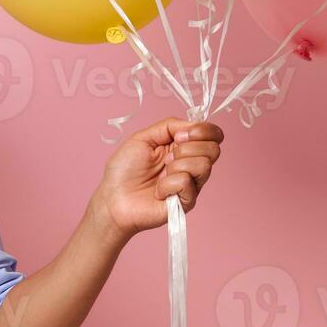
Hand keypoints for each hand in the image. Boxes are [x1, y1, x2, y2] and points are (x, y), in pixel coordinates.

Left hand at [90, 117, 224, 237]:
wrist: (113, 198)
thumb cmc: (124, 171)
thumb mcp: (143, 138)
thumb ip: (169, 126)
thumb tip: (194, 125)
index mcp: (183, 146)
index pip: (213, 134)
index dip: (203, 131)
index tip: (180, 135)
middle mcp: (192, 164)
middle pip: (213, 149)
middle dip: (187, 148)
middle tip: (166, 158)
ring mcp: (192, 184)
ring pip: (204, 165)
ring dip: (176, 165)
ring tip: (161, 174)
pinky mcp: (188, 202)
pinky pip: (186, 182)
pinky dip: (167, 184)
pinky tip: (158, 191)